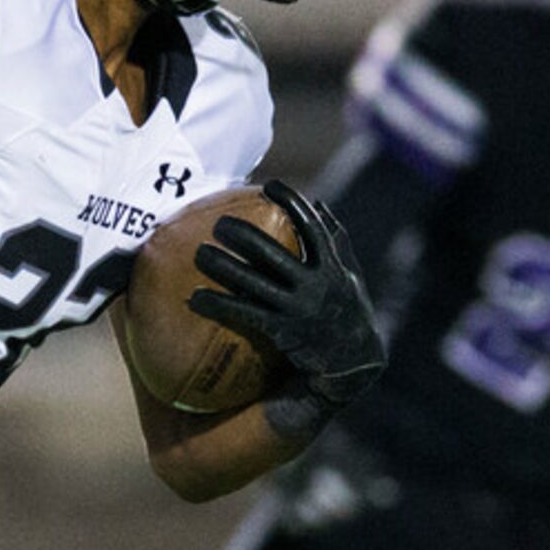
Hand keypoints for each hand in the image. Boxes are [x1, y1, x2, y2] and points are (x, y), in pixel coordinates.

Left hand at [189, 179, 385, 412]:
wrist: (354, 364)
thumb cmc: (351, 313)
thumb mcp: (352, 275)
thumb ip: (337, 241)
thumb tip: (320, 203)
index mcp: (333, 266)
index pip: (312, 227)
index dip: (292, 204)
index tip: (270, 185)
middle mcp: (316, 284)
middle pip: (273, 252)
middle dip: (243, 235)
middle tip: (219, 224)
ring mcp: (298, 308)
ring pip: (254, 282)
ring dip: (224, 266)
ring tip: (199, 253)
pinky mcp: (283, 331)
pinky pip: (245, 313)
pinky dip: (219, 304)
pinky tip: (195, 298)